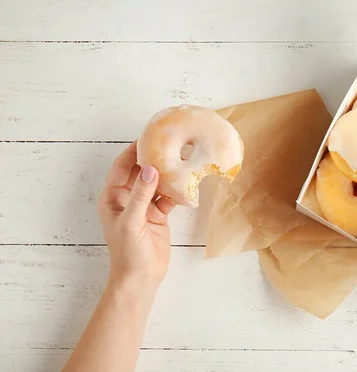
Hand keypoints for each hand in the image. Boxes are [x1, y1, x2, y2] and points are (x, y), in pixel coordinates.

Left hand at [98, 142, 176, 292]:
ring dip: (167, 175)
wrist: (141, 278)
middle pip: (140, 171)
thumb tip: (150, 169)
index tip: (149, 136)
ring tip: (181, 160)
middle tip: (169, 144)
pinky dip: (175, 192)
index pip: (122, 166)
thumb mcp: (131, 221)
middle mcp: (127, 198)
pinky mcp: (157, 215)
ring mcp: (143, 206)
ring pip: (156, 183)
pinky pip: (167, 197)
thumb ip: (140, 194)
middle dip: (153, 159)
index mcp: (113, 197)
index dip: (133, 150)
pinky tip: (185, 186)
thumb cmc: (128, 253)